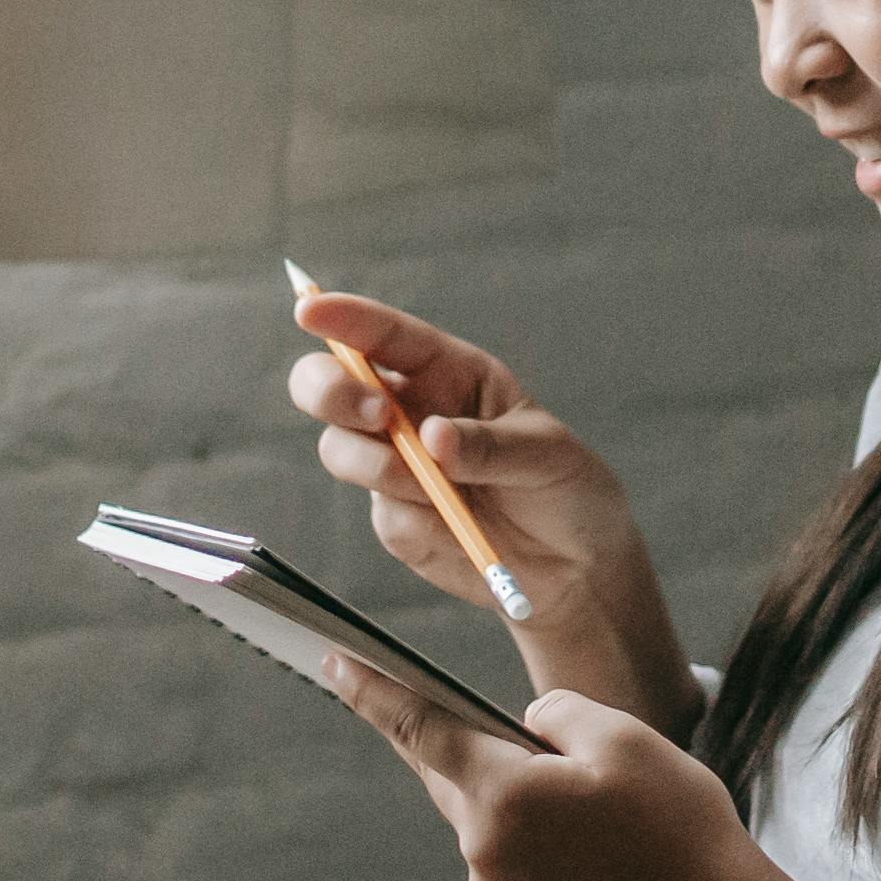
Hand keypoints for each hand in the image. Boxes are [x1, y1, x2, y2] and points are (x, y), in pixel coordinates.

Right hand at [288, 284, 701, 731]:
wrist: (573, 570)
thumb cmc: (567, 490)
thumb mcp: (547, 456)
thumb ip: (489, 446)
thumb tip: (430, 438)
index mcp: (451, 373)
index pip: (387, 335)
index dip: (343, 317)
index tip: (308, 310)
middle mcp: (411, 411)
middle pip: (331, 383)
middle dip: (331, 391)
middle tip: (377, 417)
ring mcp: (396, 465)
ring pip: (341, 450)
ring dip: (380, 468)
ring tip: (443, 493)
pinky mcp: (394, 517)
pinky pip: (382, 514)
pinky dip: (418, 523)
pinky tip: (461, 531)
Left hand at [332, 670, 767, 880]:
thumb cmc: (676, 821)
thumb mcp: (621, 735)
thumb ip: (553, 713)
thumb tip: (523, 728)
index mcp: (503, 796)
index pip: (422, 730)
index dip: (374, 693)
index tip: (333, 663)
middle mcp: (484, 851)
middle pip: (450, 774)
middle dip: (453, 739)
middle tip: (445, 707)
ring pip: (482, 817)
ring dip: (508, 791)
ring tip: (581, 790)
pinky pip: (504, 858)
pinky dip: (526, 833)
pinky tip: (584, 835)